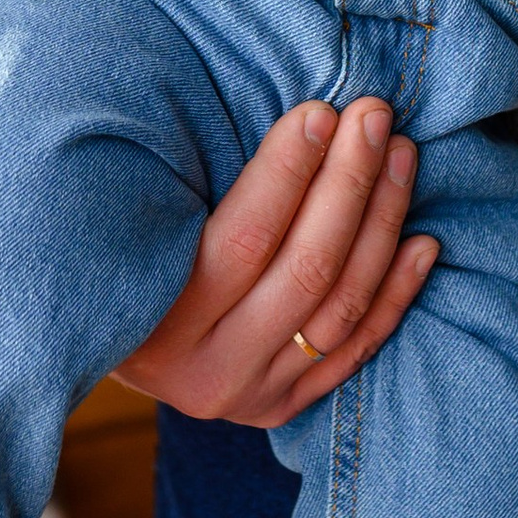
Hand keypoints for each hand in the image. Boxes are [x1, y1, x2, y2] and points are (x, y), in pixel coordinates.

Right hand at [110, 96, 436, 424]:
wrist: (96, 338)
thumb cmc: (118, 251)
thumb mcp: (129, 222)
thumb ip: (184, 183)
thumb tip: (282, 114)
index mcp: (153, 320)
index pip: (244, 238)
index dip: (289, 172)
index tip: (321, 112)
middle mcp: (205, 371)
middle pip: (305, 269)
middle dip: (349, 183)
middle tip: (374, 116)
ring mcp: (249, 396)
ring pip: (340, 306)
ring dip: (381, 224)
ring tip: (400, 155)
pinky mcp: (281, 406)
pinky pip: (355, 349)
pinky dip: (394, 293)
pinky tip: (421, 241)